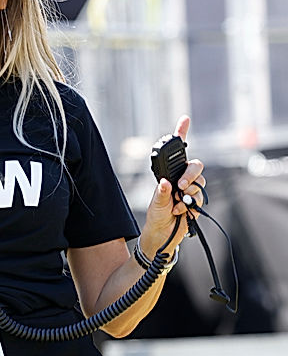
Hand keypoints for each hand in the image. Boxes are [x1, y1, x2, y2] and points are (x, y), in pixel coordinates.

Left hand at [140, 115, 205, 256]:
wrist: (163, 236)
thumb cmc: (156, 218)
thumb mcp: (155, 205)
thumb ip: (161, 195)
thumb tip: (165, 183)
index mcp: (168, 175)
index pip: (177, 153)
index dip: (181, 135)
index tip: (184, 119)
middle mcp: (180, 180)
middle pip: (195, 166)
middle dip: (191, 175)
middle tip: (180, 186)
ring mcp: (190, 190)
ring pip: (200, 183)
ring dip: (189, 194)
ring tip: (177, 205)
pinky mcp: (196, 202)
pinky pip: (200, 199)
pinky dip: (191, 206)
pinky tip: (181, 212)